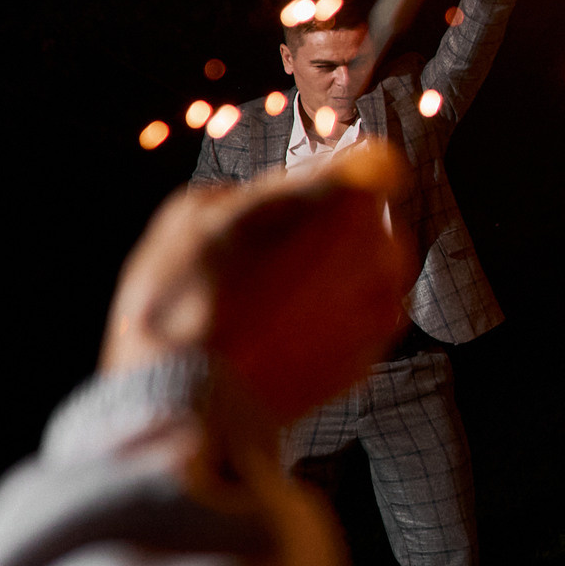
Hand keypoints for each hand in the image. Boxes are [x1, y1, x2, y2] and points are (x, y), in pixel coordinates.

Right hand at [102, 141, 415, 424]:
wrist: (187, 401)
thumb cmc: (183, 298)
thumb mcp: (198, 211)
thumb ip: (260, 189)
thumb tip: (282, 193)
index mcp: (342, 200)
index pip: (376, 164)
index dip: (346, 173)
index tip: (320, 186)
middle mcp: (380, 250)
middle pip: (370, 222)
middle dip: (333, 230)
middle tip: (275, 253)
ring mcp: (381, 308)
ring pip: (370, 273)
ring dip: (336, 277)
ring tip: (274, 299)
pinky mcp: (373, 357)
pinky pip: (358, 322)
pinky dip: (330, 324)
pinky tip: (281, 335)